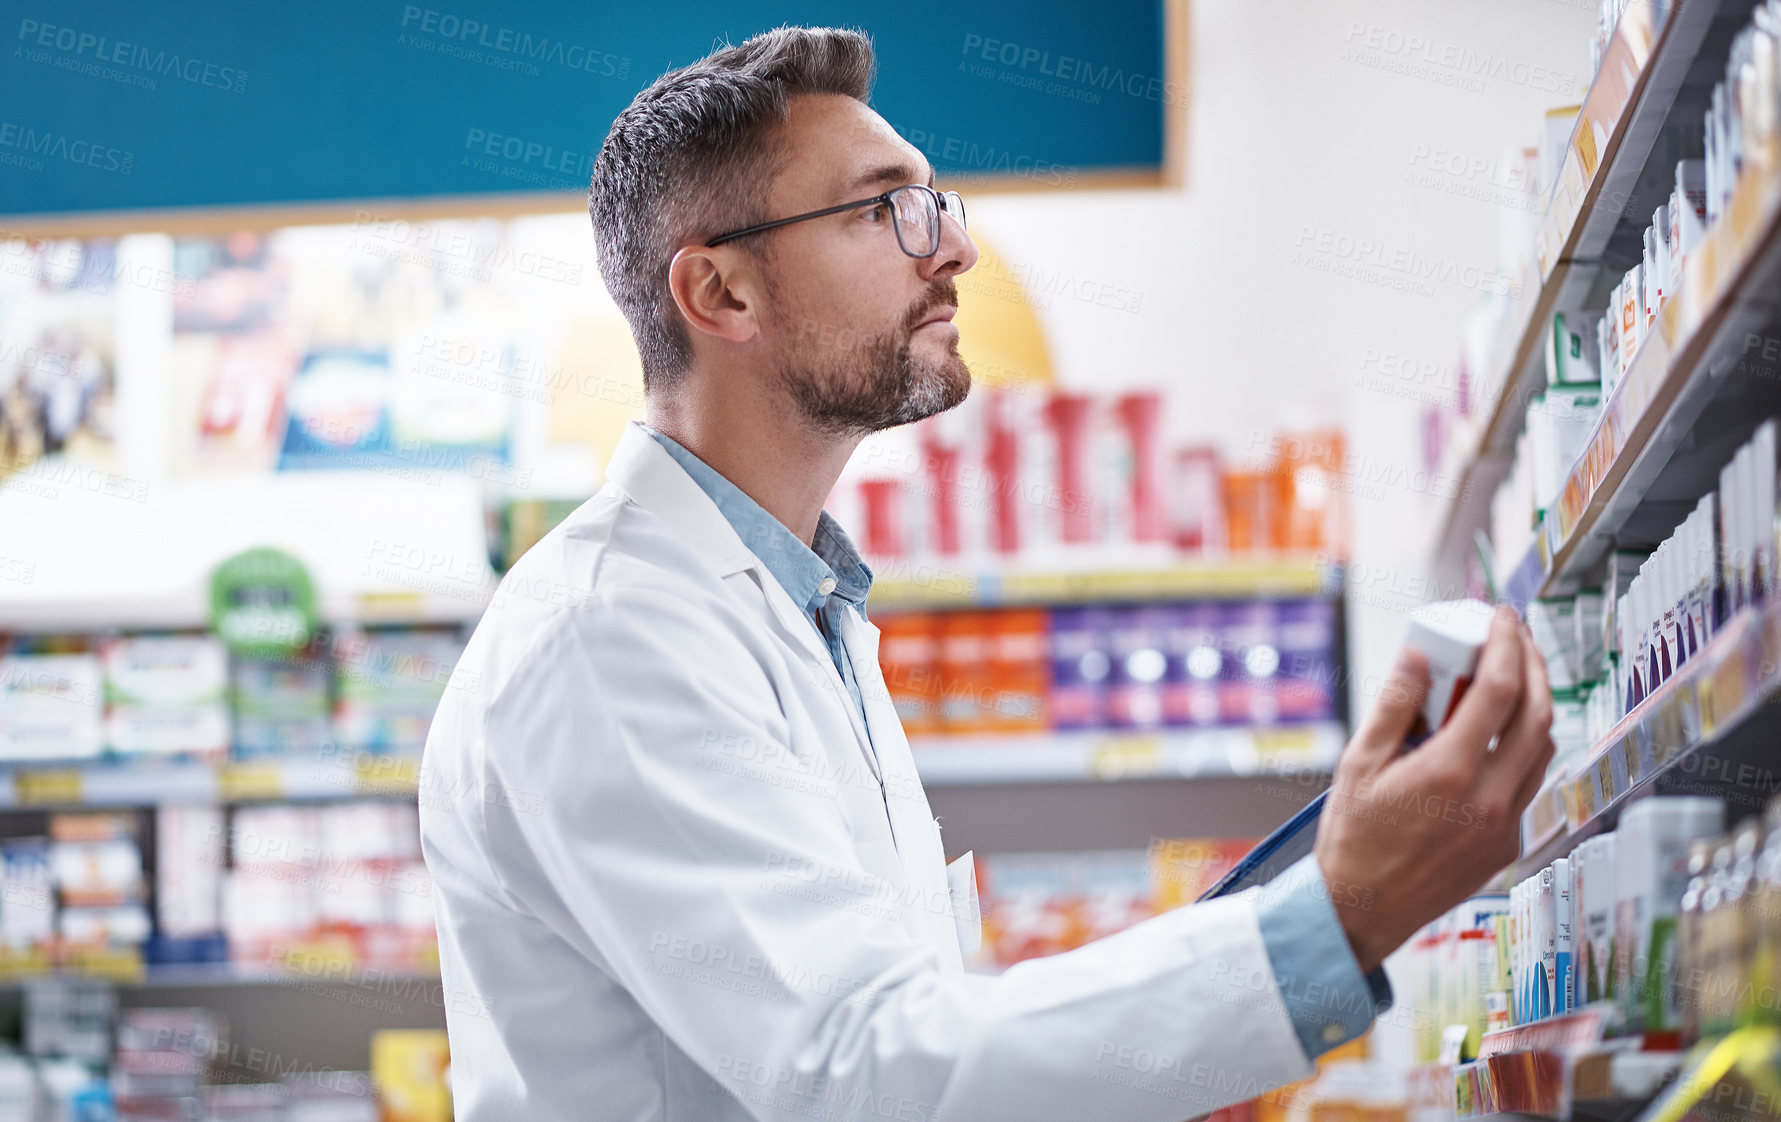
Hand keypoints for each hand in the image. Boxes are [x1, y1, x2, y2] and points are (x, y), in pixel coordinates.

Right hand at [1312, 608, 1554, 971]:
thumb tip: (1418, 655)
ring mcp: (1504, 824)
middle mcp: (1488, 798)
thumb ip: (1394, 707)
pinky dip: (1522, 748)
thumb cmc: (1353, 838)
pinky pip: (1528, 783)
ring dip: (1534, 705)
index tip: (1498, 617)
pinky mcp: (1507, 844)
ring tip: (1510, 678)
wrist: (1362, 909)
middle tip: (1514, 637)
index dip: (1506, 644)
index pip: (1499, 690)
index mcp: (1449, 772)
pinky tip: (1494, 736)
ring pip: (1543, 750)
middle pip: (1538, 714)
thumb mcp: (1358, 764)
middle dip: (1534, 664)